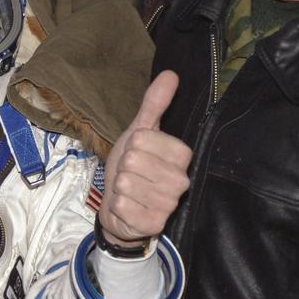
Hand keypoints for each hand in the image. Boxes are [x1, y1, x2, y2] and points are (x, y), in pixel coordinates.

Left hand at [98, 71, 191, 250]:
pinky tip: (126, 206)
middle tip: (130, 173)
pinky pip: (122, 205)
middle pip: (133, 160)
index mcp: (181, 156)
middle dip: (123, 165)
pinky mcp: (154, 224)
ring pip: (126, 183)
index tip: (137, 152)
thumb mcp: (139, 132)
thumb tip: (171, 73)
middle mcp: (181, 181)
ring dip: (119, 186)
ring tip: (129, 190)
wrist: (119, 206)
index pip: (144, 138)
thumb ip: (154, 104)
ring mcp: (169, 205)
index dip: (132, 144)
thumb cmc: (132, 167)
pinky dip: (116, 204)